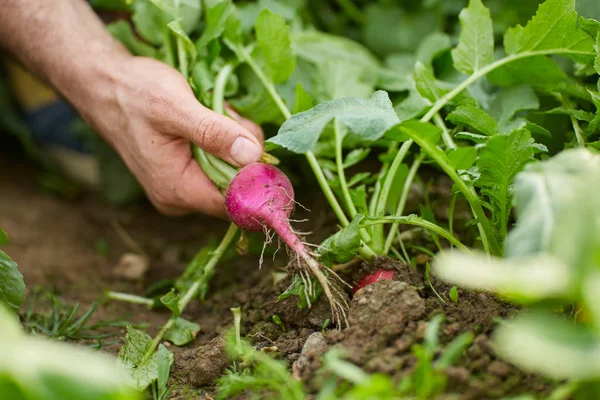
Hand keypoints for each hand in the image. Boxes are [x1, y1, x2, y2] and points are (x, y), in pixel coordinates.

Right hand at [78, 56, 263, 216]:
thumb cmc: (135, 94)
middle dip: (243, 153)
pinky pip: (218, 163)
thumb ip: (214, 133)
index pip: (234, 203)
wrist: (106, 85)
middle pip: (236, 187)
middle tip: (228, 118)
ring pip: (230, 172)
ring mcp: (182, 187)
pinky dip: (223, 140)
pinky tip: (209, 117)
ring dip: (234, 141)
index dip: (255, 179)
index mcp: (178, 190)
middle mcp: (180, 198)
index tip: (259, 145)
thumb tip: (253, 156)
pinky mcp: (185, 173)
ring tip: (213, 112)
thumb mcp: (176, 107)